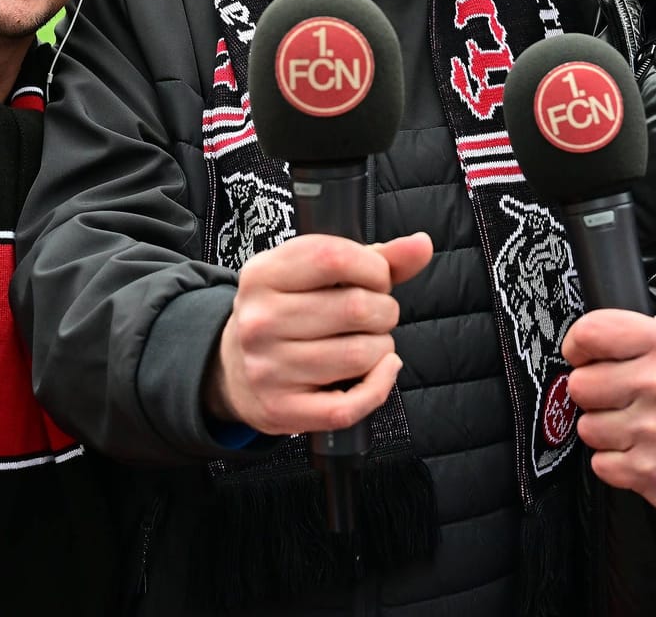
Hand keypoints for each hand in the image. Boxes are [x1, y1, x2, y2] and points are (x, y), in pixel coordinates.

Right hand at [206, 232, 432, 435]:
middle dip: (384, 311)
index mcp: (263, 275)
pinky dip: (380, 385)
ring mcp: (269, 369)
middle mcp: (260, 321)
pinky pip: (349, 405)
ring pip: (359, 355)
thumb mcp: (314, 275)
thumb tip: (421, 245)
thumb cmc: (287, 313)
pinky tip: (383, 369)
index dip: (374, 268)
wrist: (235, 371)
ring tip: (370, 342)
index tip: (377, 279)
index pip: (334, 258)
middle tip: (376, 315)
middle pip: (356, 308)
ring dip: (382, 347)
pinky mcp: (283, 410)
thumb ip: (374, 257)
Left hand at [562, 309, 655, 511]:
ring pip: (587, 427)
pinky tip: (642, 449)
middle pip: (579, 385)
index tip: (586, 355)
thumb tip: (587, 342)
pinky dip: (617, 461)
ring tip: (637, 424)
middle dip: (595, 391)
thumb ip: (638, 334)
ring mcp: (654, 431)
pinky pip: (601, 463)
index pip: (590, 334)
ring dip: (606, 428)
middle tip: (620, 395)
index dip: (580, 346)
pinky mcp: (650, 471)